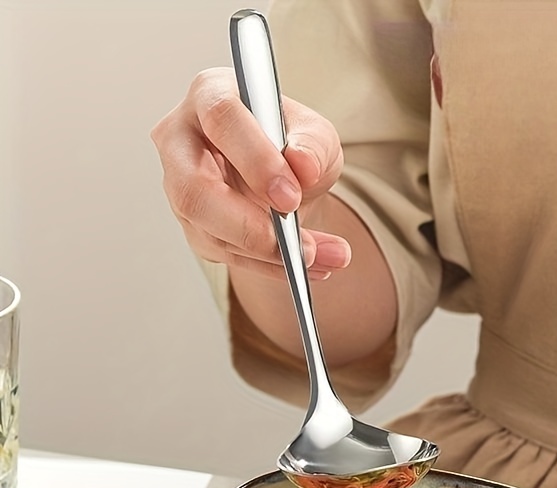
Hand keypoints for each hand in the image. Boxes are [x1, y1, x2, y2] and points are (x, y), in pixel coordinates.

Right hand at [150, 67, 349, 279]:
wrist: (285, 178)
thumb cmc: (291, 144)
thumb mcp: (316, 135)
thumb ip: (313, 146)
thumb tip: (303, 166)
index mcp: (211, 96)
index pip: (221, 119)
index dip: (255, 160)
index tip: (290, 195)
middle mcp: (182, 140)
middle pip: (195, 189)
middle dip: (249, 225)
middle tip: (297, 245)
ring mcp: (181, 187)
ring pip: (209, 231)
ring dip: (269, 255)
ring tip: (320, 259)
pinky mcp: (194, 226)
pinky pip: (227, 254)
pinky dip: (270, 267)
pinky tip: (306, 268)